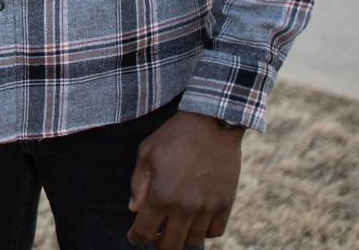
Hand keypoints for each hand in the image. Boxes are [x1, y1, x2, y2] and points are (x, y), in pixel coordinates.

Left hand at [127, 111, 243, 248]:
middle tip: (155, 235)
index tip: (134, 237)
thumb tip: (134, 209)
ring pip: (192, 242)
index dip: (136, 237)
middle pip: (169, 245)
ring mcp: (207, 208)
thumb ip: (139, 183)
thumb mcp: (147, 151)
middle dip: (158, 243)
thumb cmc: (174, 135)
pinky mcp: (225, 204)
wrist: (211, 122)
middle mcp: (184, 208)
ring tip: (175, 227)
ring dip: (181, 237)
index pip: (144, 231)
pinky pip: (214, 232)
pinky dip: (204, 231)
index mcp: (161, 195)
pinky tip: (196, 220)